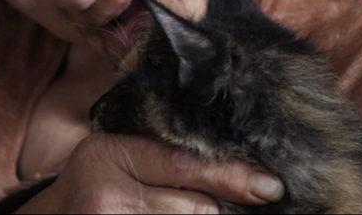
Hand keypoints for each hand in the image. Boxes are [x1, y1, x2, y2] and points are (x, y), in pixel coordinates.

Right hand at [17, 133, 283, 213]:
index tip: (270, 187)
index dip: (231, 175)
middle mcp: (105, 195)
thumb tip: (237, 169)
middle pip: (195, 207)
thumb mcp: (115, 157)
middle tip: (244, 197)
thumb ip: (160, 154)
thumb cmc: (91, 186)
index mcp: (108, 153)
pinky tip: (180, 214)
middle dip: (217, 207)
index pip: (183, 164)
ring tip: (198, 206)